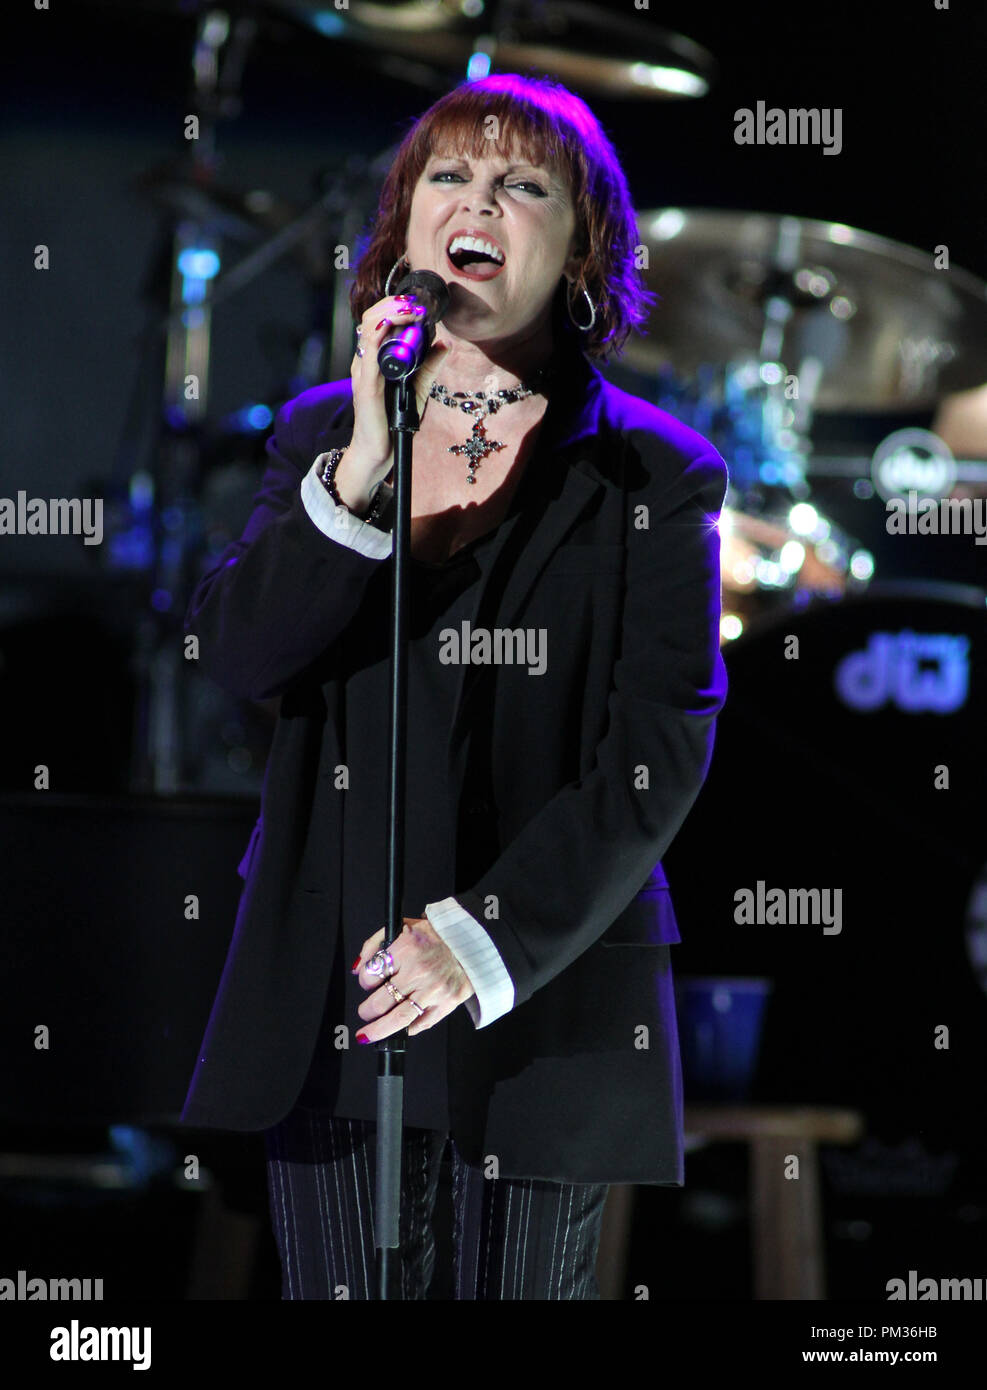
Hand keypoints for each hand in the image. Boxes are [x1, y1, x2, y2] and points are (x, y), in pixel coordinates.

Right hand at [347, 293, 449, 479]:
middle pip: (371, 318)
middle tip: (416, 303)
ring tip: (411, 309)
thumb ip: (429, 366)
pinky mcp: (366, 384)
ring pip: (369, 328)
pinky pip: (369, 351)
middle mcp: (364, 361)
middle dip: (394, 304)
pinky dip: (380, 333)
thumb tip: (445, 343)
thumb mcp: (417, 389)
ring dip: (391, 312)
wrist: (378, 451)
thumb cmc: (393, 422)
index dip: (395, 306)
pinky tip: (393, 324)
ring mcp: (363, 371)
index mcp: (374, 359)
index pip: (378, 321)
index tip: (418, 304)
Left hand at [353, 916, 474, 1040]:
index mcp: (406, 949)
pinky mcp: (447, 1003)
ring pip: (398, 1019)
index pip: (371, 975)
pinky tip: (402, 1028)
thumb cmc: (434, 935)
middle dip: (366, 1011)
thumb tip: (357, 969)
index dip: (365, 981)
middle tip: (365, 1012)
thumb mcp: (402, 927)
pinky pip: (422, 1024)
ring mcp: (433, 990)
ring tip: (368, 1034)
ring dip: (378, 1030)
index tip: (369, 983)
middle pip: (380, 1002)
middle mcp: (418, 971)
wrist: (470, 942)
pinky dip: (409, 1028)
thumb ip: (374, 944)